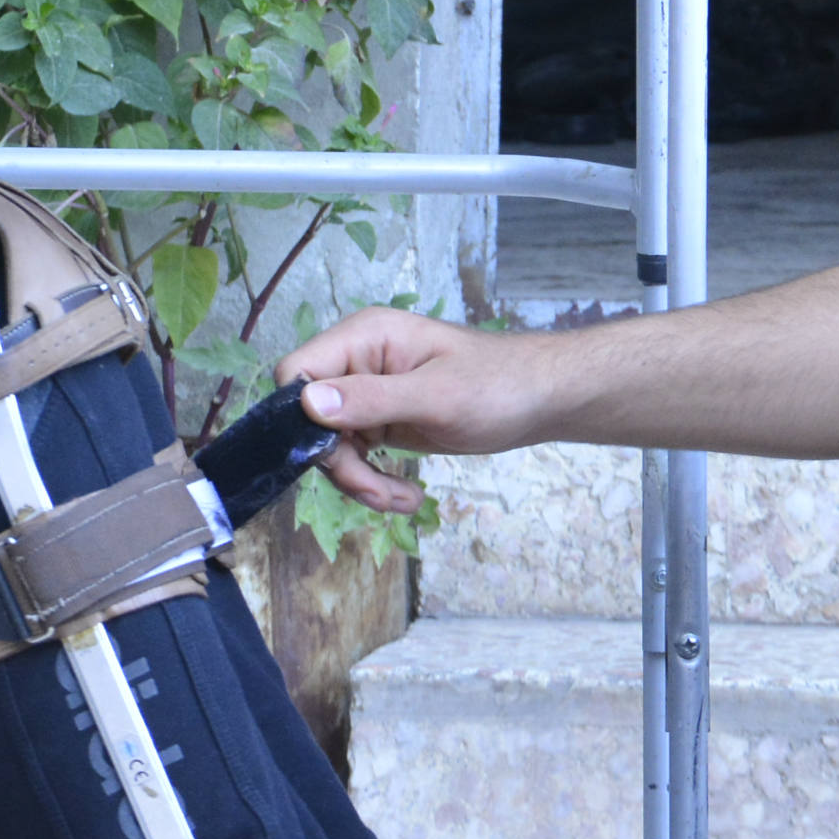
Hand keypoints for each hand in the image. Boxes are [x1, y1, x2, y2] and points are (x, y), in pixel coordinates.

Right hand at [276, 308, 549, 512]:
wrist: (541, 401)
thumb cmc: (497, 387)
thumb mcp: (436, 397)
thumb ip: (371, 400)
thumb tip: (307, 404)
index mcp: (364, 338)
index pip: (297, 372)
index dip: (302, 418)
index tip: (335, 453)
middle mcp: (358, 362)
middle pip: (310, 419)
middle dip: (340, 464)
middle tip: (379, 491)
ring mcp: (369, 392)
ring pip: (331, 446)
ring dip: (359, 480)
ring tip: (402, 500)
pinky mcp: (382, 420)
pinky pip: (356, 456)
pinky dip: (373, 481)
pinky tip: (405, 496)